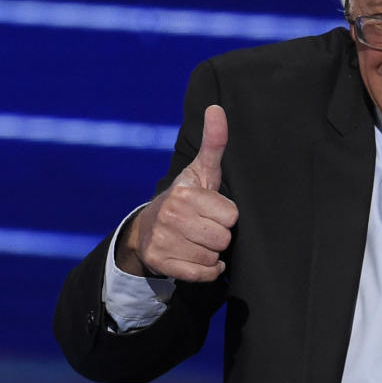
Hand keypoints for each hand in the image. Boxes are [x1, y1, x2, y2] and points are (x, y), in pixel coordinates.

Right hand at [117, 104, 238, 280]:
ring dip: (211, 253)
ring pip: (213, 257)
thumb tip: (217, 108)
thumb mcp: (201, 171)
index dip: (226, 215)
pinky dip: (207, 271)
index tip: (212, 210)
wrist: (149, 229)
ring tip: (197, 240)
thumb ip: (214, 143)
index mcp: (185, 193)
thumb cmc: (186, 198)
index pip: (232, 216)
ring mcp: (163, 241)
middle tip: (204, 227)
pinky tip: (198, 258)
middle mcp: (171, 216)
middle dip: (219, 234)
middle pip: (223, 238)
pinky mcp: (160, 262)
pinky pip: (201, 274)